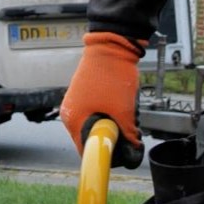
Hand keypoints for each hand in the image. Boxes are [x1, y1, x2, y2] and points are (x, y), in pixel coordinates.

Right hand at [60, 32, 146, 168]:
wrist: (112, 47)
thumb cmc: (113, 78)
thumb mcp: (124, 113)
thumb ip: (127, 137)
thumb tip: (133, 154)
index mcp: (74, 120)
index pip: (87, 151)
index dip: (106, 156)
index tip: (122, 154)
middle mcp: (70, 113)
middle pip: (93, 140)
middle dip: (114, 139)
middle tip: (130, 132)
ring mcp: (77, 104)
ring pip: (98, 128)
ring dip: (116, 127)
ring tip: (128, 113)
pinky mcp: (86, 97)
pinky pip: (99, 115)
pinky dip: (113, 116)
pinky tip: (124, 106)